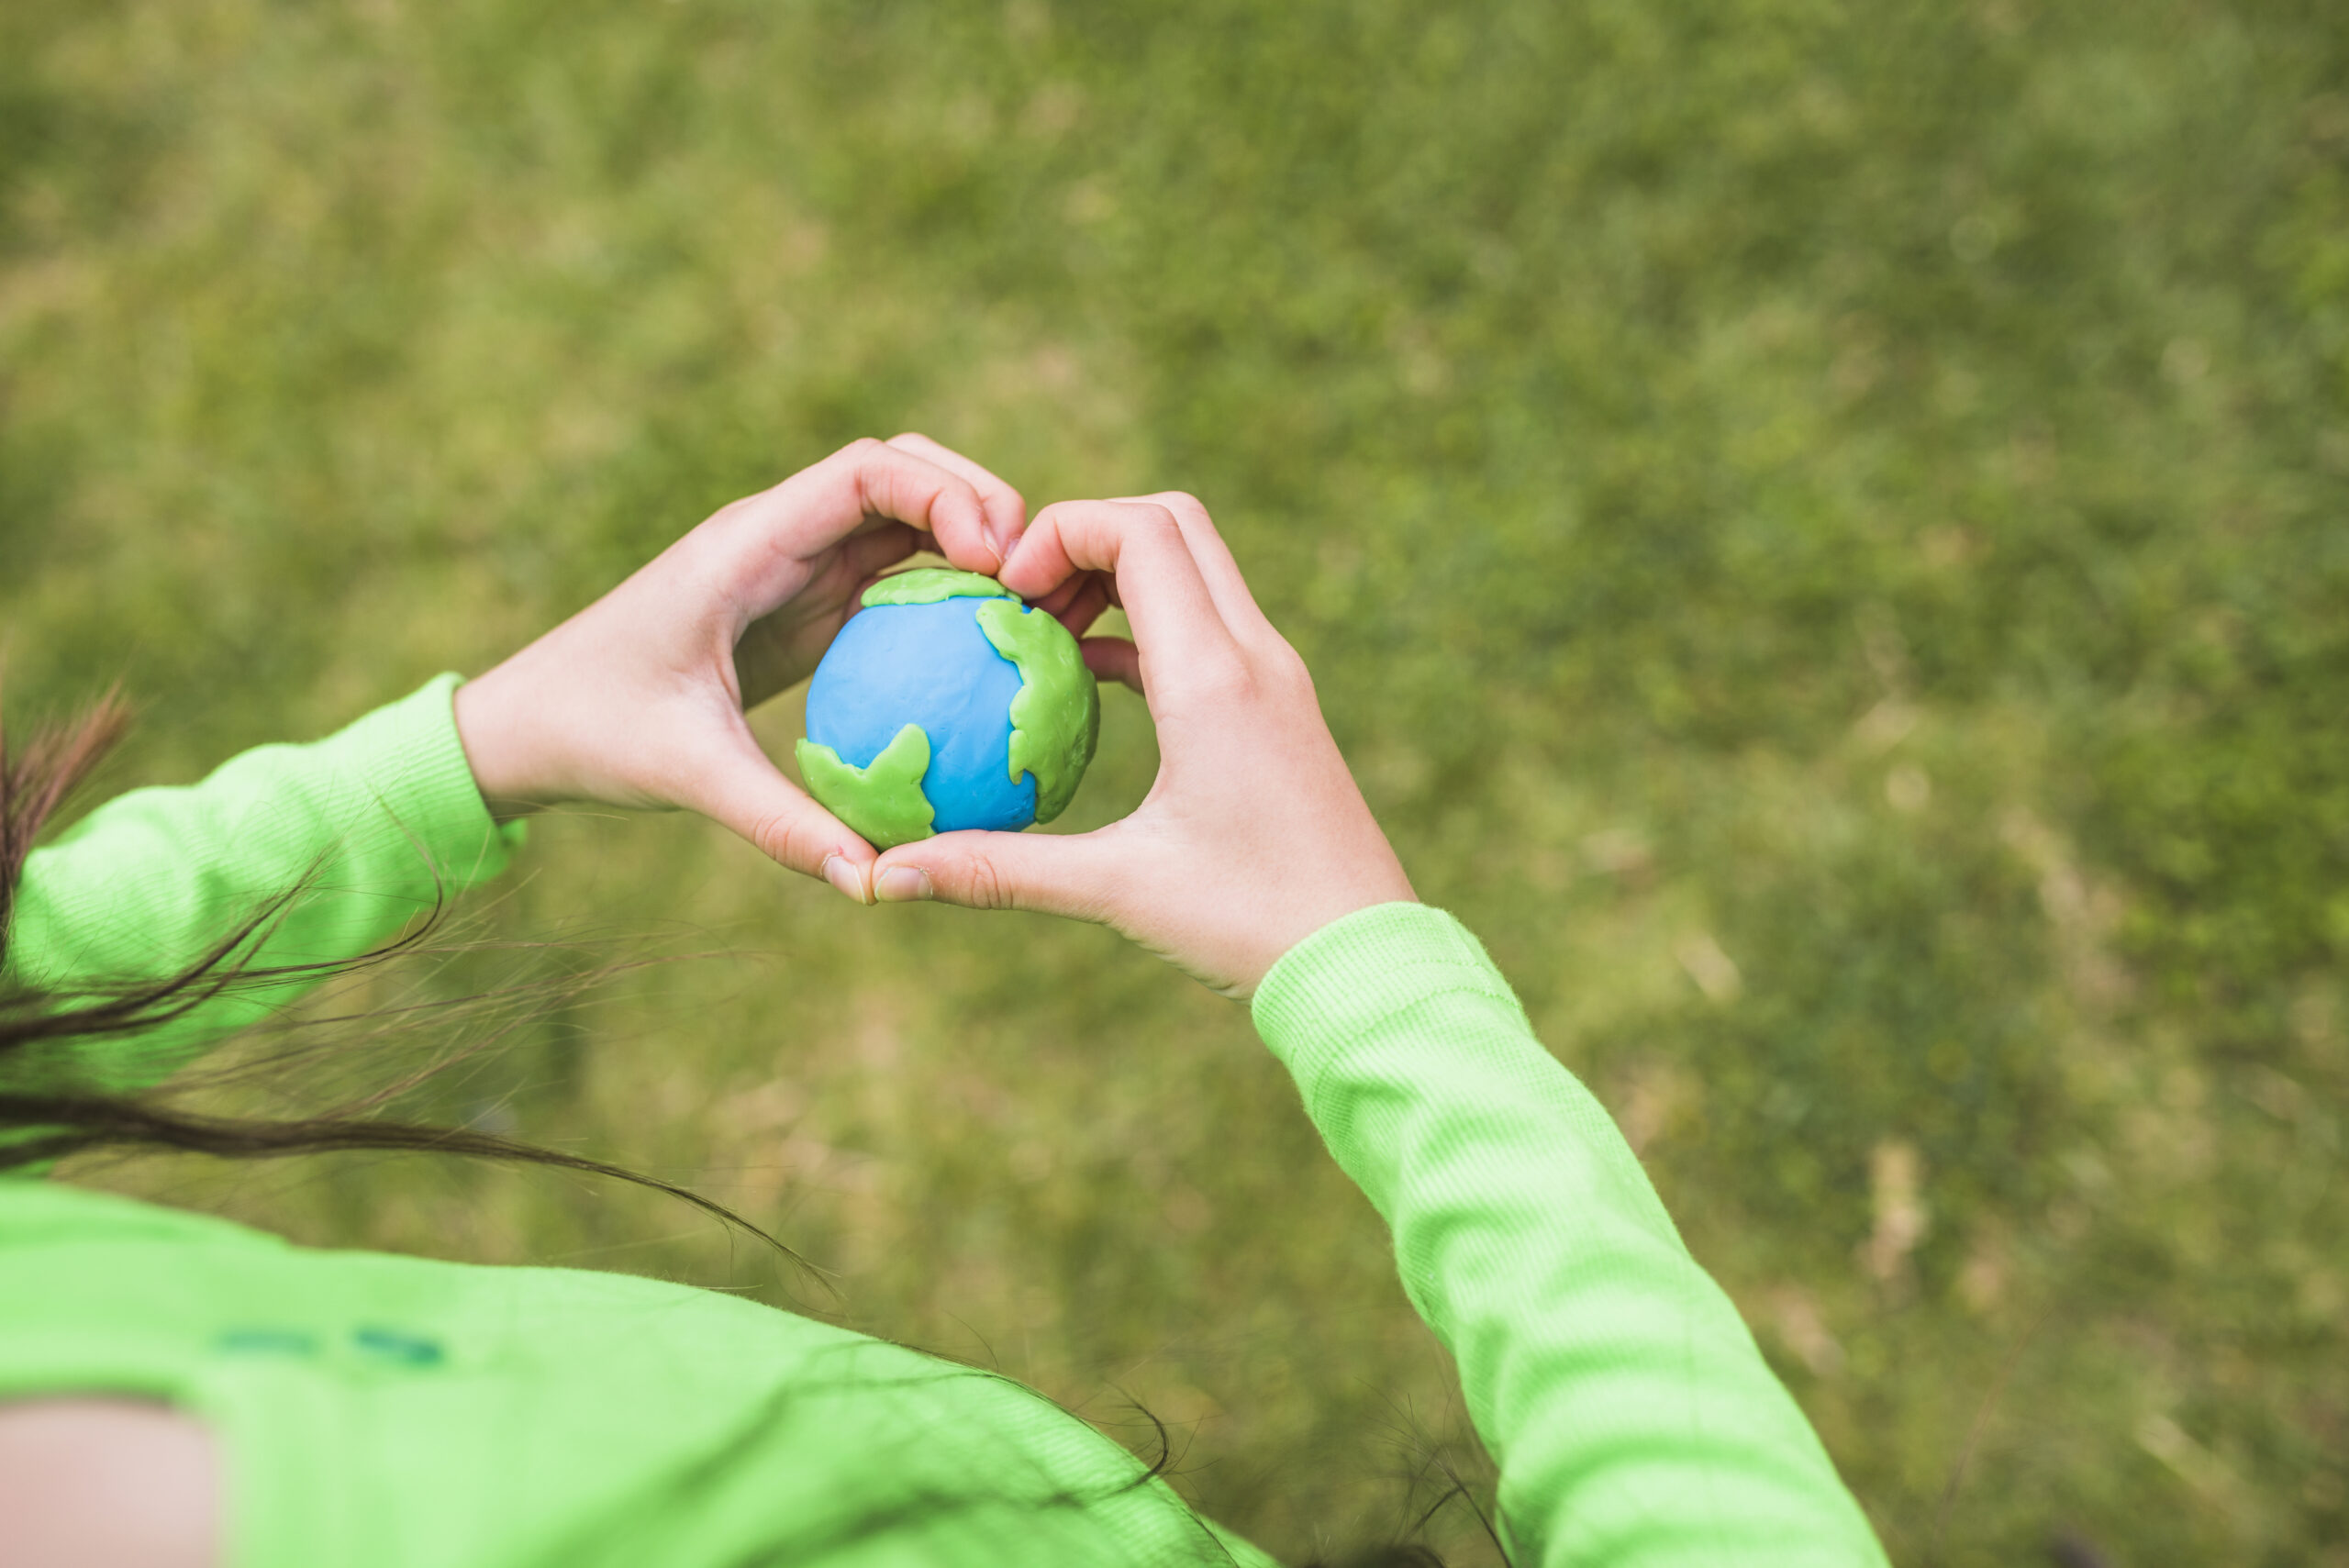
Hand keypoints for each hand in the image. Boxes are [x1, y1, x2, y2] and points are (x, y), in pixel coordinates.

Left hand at [453, 434, 1025, 903]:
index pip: (864, 470)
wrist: (530, 726)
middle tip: (1040, 576)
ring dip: (970, 546)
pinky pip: (890, 584)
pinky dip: (946, 599)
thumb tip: (870, 882)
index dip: (944, 491)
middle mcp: (777, 539)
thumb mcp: (687, 775)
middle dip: (978, 499)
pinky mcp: (803, 610)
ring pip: (903, 523)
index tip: (999, 558)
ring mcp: (792, 570)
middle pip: (901, 473)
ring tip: (1035, 611)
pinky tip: (992, 658)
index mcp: (747, 542)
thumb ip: (779, 823)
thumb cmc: (594, 731)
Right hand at [866, 492, 1415, 999]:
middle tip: (1019, 600)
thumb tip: (885, 876)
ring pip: (1196, 570)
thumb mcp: (1116, 891)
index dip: (1062, 530)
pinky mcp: (1281, 710)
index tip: (1006, 591)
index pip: (1142, 531)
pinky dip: (1145, 627)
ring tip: (1041, 635)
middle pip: (1173, 524)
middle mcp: (1256, 656)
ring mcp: (1276, 679)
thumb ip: (997, 869)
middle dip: (1086, 534)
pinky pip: (1208, 627)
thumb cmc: (1250, 924)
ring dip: (1118, 577)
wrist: (1365, 963)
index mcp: (1216, 677)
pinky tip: (1088, 681)